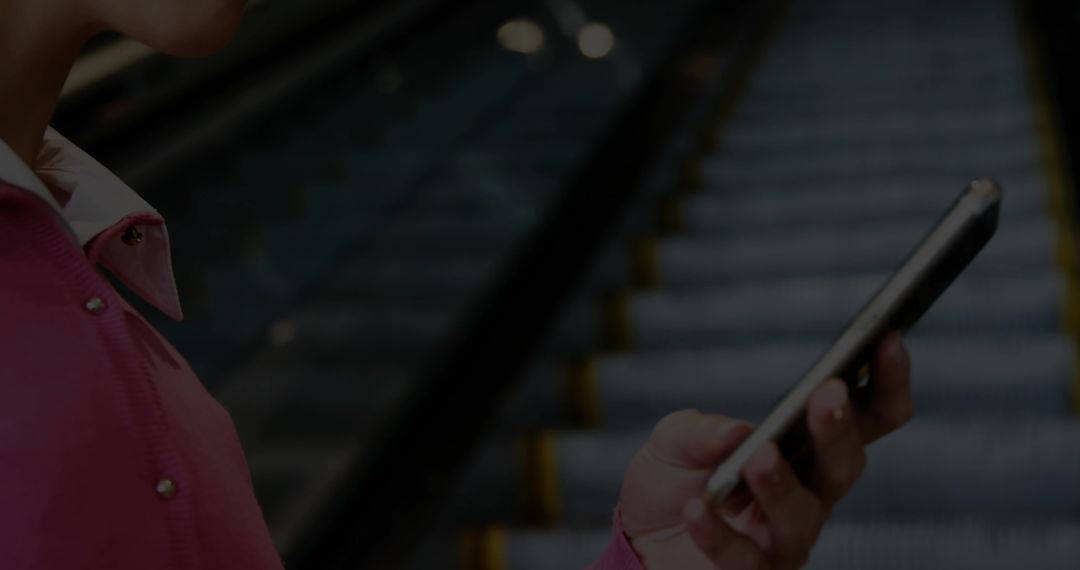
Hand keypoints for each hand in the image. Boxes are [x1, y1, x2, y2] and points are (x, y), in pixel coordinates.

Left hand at [619, 333, 911, 568]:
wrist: (637, 539)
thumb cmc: (674, 481)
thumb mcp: (675, 438)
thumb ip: (700, 428)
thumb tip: (737, 430)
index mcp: (807, 448)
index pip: (866, 416)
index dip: (885, 382)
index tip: (887, 340)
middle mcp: (809, 493)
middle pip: (845, 465)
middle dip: (838, 430)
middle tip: (828, 396)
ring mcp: (783, 538)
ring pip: (802, 517)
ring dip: (783, 485)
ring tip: (759, 456)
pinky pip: (744, 559)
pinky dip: (719, 534)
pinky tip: (698, 509)